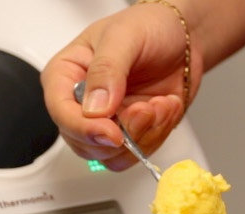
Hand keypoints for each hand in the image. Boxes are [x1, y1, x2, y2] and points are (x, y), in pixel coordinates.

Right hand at [40, 3, 196, 170]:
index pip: (61, 113)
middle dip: (122, 135)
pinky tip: (165, 107)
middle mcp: (82, 104)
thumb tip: (95, 107)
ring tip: (160, 103)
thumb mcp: (124, 37)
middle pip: (85, 144)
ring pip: (112, 156)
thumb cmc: (149, 26)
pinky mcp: (132, 134)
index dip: (84, 129)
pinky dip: (158, 135)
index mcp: (66, 75)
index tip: (112, 133)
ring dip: (144, 134)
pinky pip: (138, 154)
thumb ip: (107, 69)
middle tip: (146, 109)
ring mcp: (108, 122)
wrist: (183, 38)